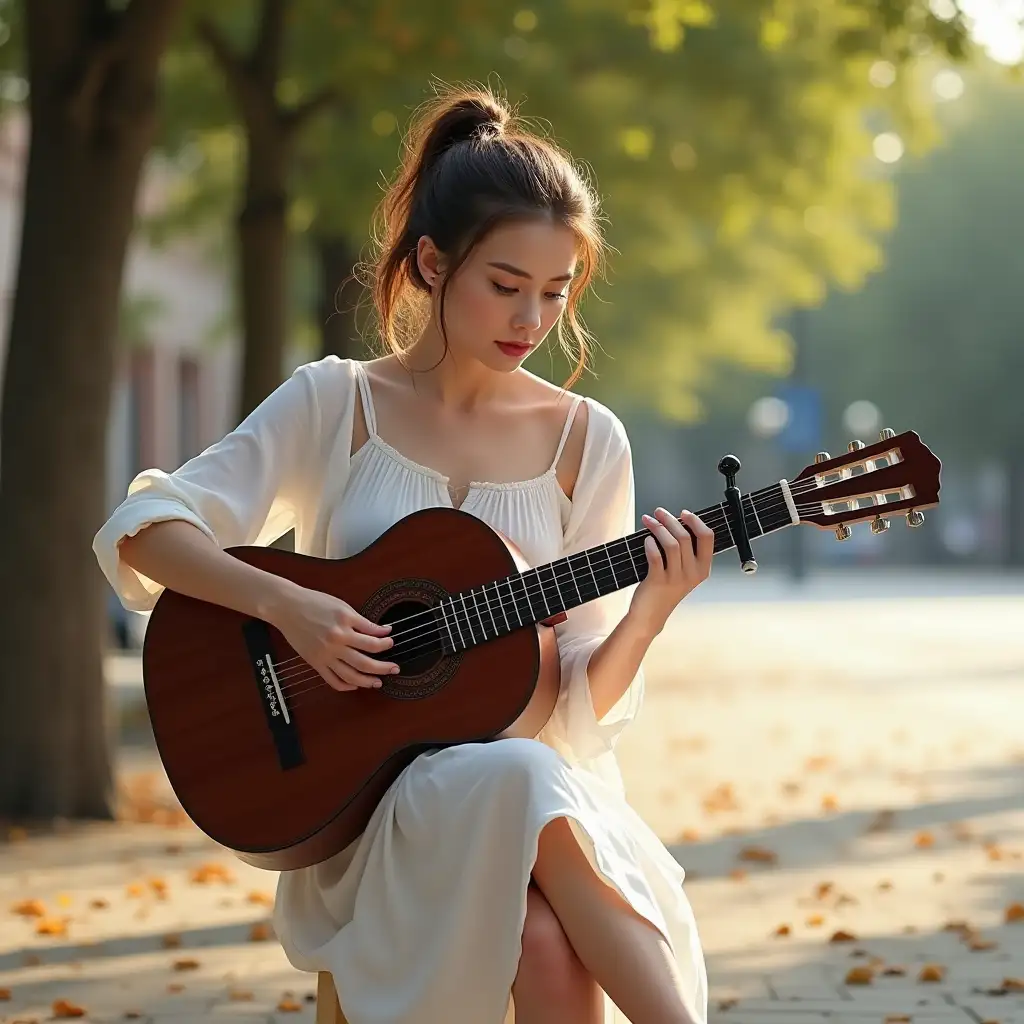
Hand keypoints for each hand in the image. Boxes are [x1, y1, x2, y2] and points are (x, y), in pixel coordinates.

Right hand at [269, 583, 397, 691]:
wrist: (288, 608)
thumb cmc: (315, 603)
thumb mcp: (342, 607)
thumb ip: (363, 622)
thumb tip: (383, 630)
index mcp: (344, 625)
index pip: (372, 640)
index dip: (386, 643)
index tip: (391, 641)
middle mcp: (336, 642)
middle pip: (365, 661)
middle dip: (384, 667)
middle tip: (395, 668)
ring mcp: (325, 655)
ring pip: (351, 675)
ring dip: (368, 681)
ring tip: (378, 682)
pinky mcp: (315, 663)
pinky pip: (333, 680)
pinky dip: (346, 686)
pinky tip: (355, 685)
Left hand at [629, 508, 713, 634]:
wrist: (650, 615)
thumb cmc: (665, 589)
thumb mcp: (683, 572)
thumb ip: (685, 551)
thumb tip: (676, 522)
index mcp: (702, 569)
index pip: (707, 537)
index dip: (695, 521)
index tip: (683, 513)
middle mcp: (692, 573)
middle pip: (686, 536)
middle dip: (670, 519)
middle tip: (658, 512)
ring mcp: (676, 578)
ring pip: (670, 543)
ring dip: (658, 527)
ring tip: (648, 520)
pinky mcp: (658, 581)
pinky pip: (655, 556)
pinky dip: (650, 544)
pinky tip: (646, 540)